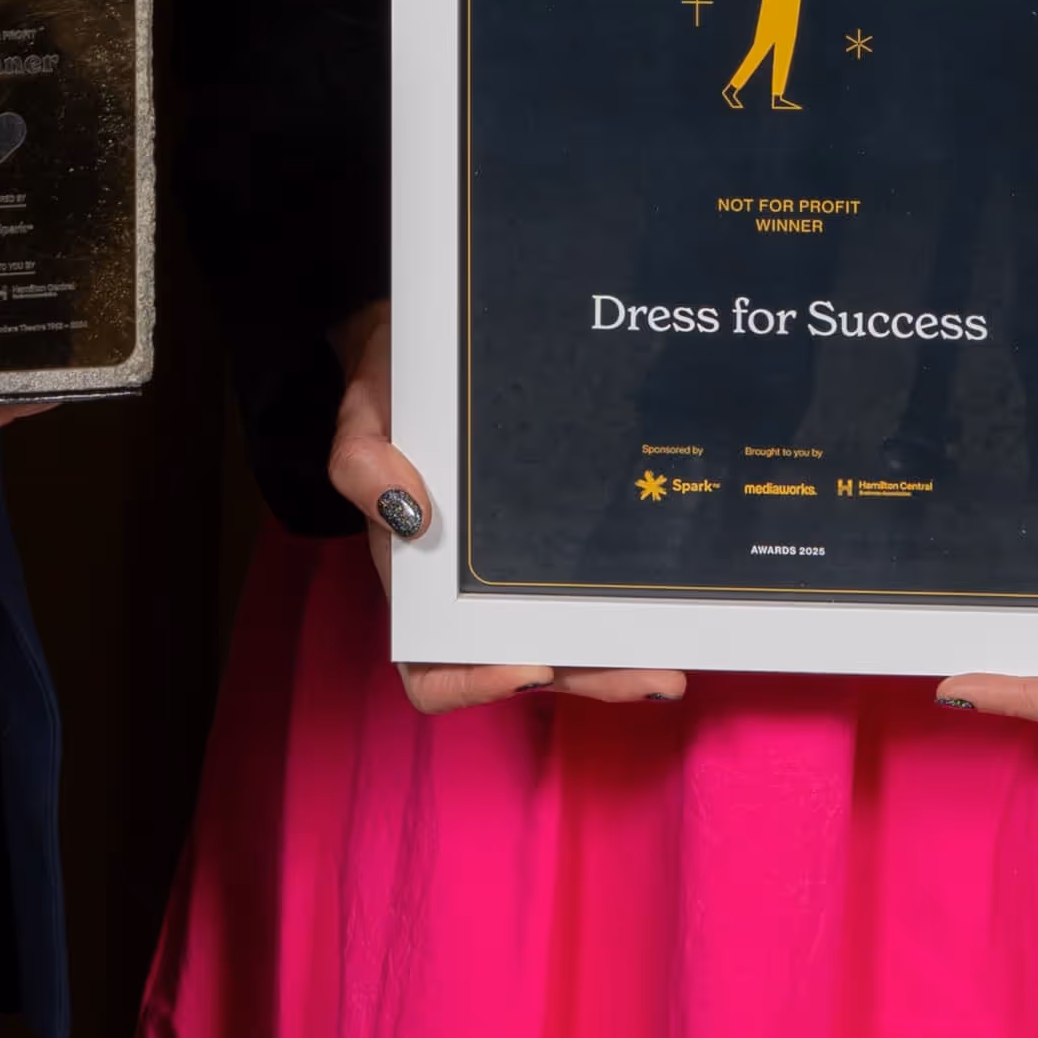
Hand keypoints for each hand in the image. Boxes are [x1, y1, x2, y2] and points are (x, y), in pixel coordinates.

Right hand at [325, 300, 686, 715]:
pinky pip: (596, 582)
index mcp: (417, 585)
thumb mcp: (361, 422)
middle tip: (652, 676)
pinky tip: (676, 596)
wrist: (432, 352)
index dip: (475, 684)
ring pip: (575, 636)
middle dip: (591, 677)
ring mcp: (523, 570)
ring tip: (673, 660)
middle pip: (530, 663)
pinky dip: (633, 600)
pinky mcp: (564, 538)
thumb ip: (363, 467)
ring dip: (625, 655)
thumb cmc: (391, 397)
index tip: (527, 666)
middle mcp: (474, 593)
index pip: (434, 668)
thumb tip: (409, 514)